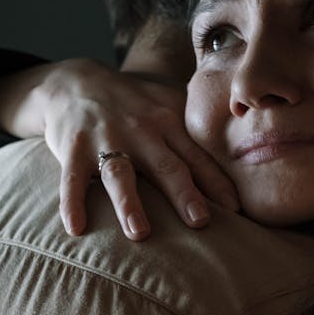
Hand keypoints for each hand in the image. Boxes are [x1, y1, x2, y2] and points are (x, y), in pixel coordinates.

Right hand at [0, 58, 239, 238]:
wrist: (75, 82)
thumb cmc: (134, 106)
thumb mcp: (168, 107)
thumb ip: (196, 136)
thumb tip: (242, 165)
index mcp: (168, 123)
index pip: (197, 157)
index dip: (217, 182)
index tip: (237, 209)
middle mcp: (140, 131)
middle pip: (165, 165)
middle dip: (183, 193)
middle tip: (200, 221)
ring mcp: (105, 139)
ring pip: (119, 174)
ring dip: (129, 204)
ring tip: (140, 233)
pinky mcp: (72, 149)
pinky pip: (71, 180)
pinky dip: (72, 203)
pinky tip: (75, 228)